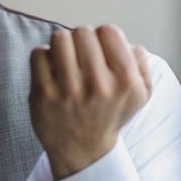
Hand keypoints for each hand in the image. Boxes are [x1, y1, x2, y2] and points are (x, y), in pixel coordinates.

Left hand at [29, 25, 151, 179]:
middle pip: (83, 32)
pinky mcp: (43, 94)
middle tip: (81, 59)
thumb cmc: (110, 113)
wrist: (84, 150)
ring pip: (60, 38)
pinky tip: (51, 72)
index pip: (109, 31)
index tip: (100, 52)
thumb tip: (128, 42)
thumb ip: (141, 63)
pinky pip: (39, 53)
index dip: (103, 37)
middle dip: (81, 42)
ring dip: (62, 47)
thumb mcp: (140, 94)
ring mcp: (68, 90)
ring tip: (66, 61)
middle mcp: (99, 85)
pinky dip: (43, 58)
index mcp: (125, 81)